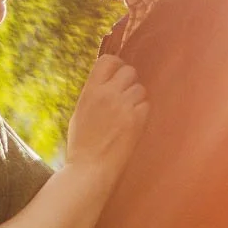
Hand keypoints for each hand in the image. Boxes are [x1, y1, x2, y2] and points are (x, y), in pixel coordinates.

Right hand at [64, 54, 148, 175]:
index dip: (116, 64)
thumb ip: (94, 93)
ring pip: (140, 88)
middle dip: (128, 81)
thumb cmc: (82, 143)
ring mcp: (124, 106)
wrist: (91, 167)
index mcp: (91, 90)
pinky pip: (146, 105)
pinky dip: (142, 112)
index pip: (108, 60)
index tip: (117, 73)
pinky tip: (132, 123)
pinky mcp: (137, 120)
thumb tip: (108, 81)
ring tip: (126, 113)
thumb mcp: (81, 111)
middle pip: (129, 71)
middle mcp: (108, 94)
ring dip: (136, 98)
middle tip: (124, 96)